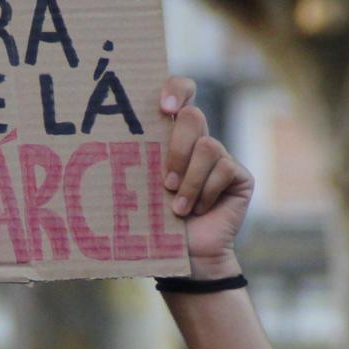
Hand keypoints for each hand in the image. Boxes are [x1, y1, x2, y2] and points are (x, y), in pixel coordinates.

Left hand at [158, 76, 251, 277]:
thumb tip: (109, 140)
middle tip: (165, 183)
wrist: (186, 258)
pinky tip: (200, 210)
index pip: (180, 93)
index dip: (175, 90)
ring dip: (190, 181)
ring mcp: (222, 158)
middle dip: (177, 149)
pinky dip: (207, 193)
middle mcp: (199, 142)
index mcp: (172, 137)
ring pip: (208, 146)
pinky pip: (224, 169)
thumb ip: (141, 161)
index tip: (162, 108)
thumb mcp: (142, 188)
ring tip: (178, 208)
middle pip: (193, 116)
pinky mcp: (239, 176)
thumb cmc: (156, 224)